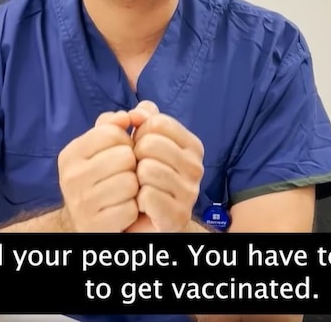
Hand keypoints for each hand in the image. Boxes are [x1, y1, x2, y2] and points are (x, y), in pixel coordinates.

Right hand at [57, 110, 139, 231]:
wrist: (85, 222)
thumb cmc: (100, 177)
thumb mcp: (100, 148)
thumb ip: (115, 124)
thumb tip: (131, 114)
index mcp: (71, 154)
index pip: (113, 133)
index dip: (126, 141)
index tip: (121, 152)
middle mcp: (70, 177)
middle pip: (125, 157)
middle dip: (133, 165)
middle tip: (125, 174)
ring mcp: (81, 204)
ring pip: (130, 183)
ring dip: (135, 188)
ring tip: (125, 192)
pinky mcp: (95, 226)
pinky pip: (131, 209)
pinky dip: (134, 210)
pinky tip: (124, 210)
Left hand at [126, 100, 204, 232]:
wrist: (145, 220)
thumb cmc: (141, 176)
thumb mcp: (138, 141)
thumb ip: (138, 119)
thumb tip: (138, 111)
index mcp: (191, 145)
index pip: (157, 121)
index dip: (139, 133)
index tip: (139, 148)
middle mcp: (196, 167)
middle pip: (150, 144)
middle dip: (134, 156)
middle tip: (137, 171)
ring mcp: (190, 192)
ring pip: (147, 170)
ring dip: (134, 179)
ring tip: (139, 188)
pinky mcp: (178, 215)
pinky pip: (147, 196)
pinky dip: (136, 200)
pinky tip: (141, 205)